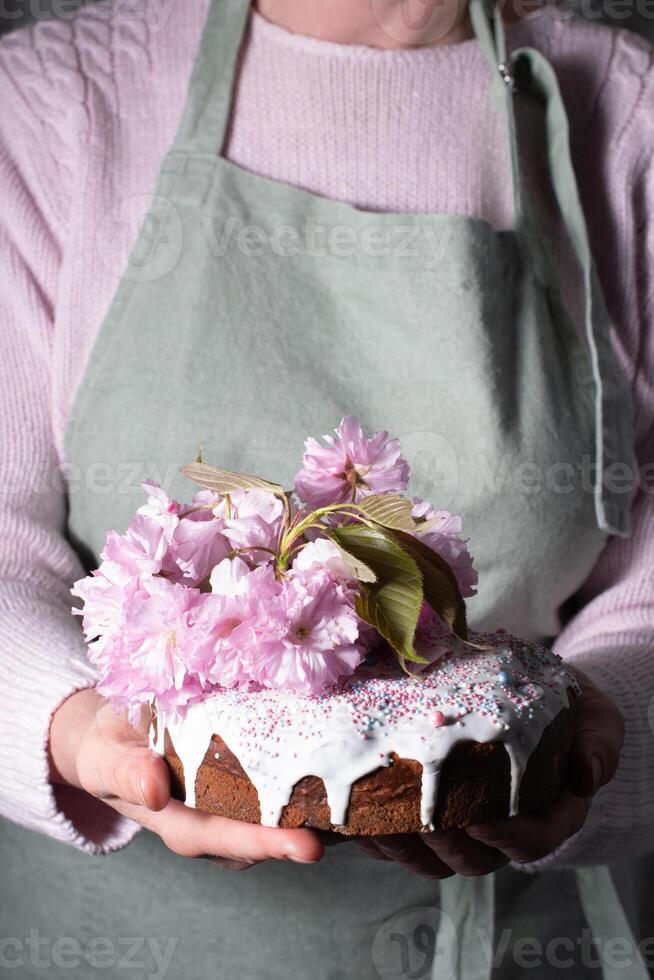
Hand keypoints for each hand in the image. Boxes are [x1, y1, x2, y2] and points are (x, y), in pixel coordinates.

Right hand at [49, 688, 323, 869]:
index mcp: (179, 822)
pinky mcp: (242, 778)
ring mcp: (230, 802)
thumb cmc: (109, 748)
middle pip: (262, 832)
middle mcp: (212, 819)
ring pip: (273, 811)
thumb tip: (153, 787)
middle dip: (300, 832)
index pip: (228, 838)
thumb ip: (125, 772)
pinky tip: (328, 756)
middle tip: (344, 828)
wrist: (112, 733)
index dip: (266, 843)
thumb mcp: (105, 758)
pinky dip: (298, 774)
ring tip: (351, 793)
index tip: (306, 847)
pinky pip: (273, 782)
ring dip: (309, 805)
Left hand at [356, 666, 623, 876]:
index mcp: (549, 811)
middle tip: (420, 821)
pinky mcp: (427, 812)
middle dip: (445, 846)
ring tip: (377, 823)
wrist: (528, 692)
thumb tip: (586, 776)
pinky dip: (377, 835)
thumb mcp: (594, 716)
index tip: (482, 823)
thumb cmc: (564, 707)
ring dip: (403, 849)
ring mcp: (463, 824)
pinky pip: (402, 839)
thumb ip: (598, 743)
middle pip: (475, 858)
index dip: (508, 840)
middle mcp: (503, 827)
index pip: (534, 839)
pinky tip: (353, 817)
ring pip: (433, 858)